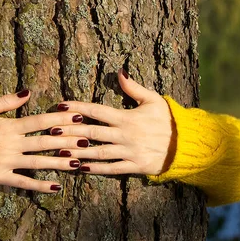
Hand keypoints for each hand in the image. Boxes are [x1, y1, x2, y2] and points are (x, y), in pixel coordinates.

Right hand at [0, 90, 87, 192]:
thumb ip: (6, 101)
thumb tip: (28, 91)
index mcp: (8, 126)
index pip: (40, 121)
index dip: (60, 118)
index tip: (78, 116)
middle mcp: (11, 144)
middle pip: (45, 142)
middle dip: (67, 140)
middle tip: (88, 140)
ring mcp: (7, 162)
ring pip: (38, 163)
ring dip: (59, 163)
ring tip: (79, 162)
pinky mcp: (0, 177)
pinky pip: (23, 182)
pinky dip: (39, 185)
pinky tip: (56, 187)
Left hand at [51, 69, 176, 175]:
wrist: (188, 145)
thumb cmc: (169, 120)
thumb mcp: (154, 100)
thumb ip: (134, 88)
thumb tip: (120, 72)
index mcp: (127, 117)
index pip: (97, 110)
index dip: (77, 107)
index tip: (60, 106)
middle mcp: (125, 135)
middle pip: (91, 131)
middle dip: (69, 131)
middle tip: (50, 130)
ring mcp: (129, 152)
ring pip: (98, 152)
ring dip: (77, 152)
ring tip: (58, 152)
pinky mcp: (134, 167)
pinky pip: (111, 168)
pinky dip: (95, 169)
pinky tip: (79, 168)